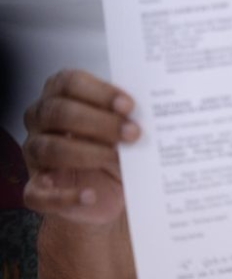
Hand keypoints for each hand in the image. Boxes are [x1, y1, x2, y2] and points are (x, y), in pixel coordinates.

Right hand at [21, 69, 139, 225]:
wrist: (107, 192)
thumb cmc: (115, 149)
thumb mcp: (124, 129)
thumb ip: (129, 117)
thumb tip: (150, 112)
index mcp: (61, 96)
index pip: (69, 82)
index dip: (100, 92)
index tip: (129, 105)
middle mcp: (41, 122)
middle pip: (59, 112)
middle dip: (100, 122)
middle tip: (133, 133)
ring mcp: (34, 156)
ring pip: (49, 149)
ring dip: (87, 153)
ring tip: (119, 159)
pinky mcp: (35, 190)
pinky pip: (37, 193)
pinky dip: (64, 196)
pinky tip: (90, 195)